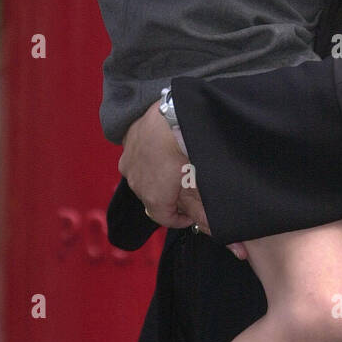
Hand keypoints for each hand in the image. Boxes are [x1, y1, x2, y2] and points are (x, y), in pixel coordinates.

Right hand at [119, 101, 201, 229]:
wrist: (170, 111)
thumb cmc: (185, 142)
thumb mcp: (197, 178)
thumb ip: (200, 204)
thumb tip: (214, 229)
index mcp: (154, 196)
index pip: (164, 218)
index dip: (179, 218)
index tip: (188, 214)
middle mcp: (136, 183)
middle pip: (153, 198)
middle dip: (169, 196)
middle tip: (185, 186)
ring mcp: (129, 163)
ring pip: (143, 178)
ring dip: (157, 177)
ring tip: (173, 165)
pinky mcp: (126, 145)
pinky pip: (137, 159)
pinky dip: (147, 160)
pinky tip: (161, 150)